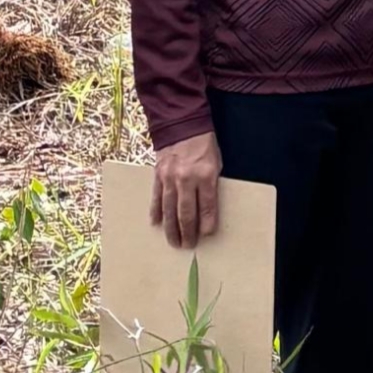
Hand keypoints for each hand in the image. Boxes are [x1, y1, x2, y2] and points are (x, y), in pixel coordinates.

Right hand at [151, 130, 222, 249]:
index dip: (207, 222)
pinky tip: (156, 224)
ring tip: (174, 242)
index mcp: (206, 175)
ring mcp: (170, 178)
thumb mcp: (216, 164)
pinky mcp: (158, 176)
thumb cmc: (204, 146)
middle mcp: (186, 179)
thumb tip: (208, 210)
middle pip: (186, 212)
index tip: (206, 235)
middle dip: (188, 232)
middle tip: (188, 245)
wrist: (182, 126)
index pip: (207, 205)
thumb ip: (212, 186)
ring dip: (171, 228)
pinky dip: (156, 212)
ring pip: (169, 210)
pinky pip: (156, 198)